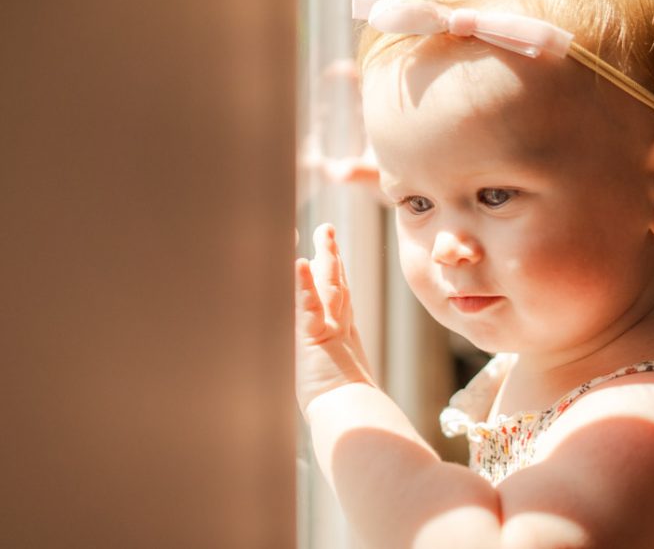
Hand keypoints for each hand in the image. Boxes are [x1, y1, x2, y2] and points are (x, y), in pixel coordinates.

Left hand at [295, 223, 374, 413]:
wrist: (355, 424)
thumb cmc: (350, 416)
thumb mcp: (340, 391)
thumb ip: (341, 380)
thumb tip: (353, 393)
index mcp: (343, 341)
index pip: (339, 301)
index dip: (336, 276)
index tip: (332, 257)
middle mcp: (339, 330)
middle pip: (336, 283)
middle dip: (332, 255)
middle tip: (327, 230)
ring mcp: (330, 332)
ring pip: (327, 286)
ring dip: (324, 257)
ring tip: (322, 231)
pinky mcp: (316, 339)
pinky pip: (308, 307)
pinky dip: (303, 285)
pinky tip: (298, 263)